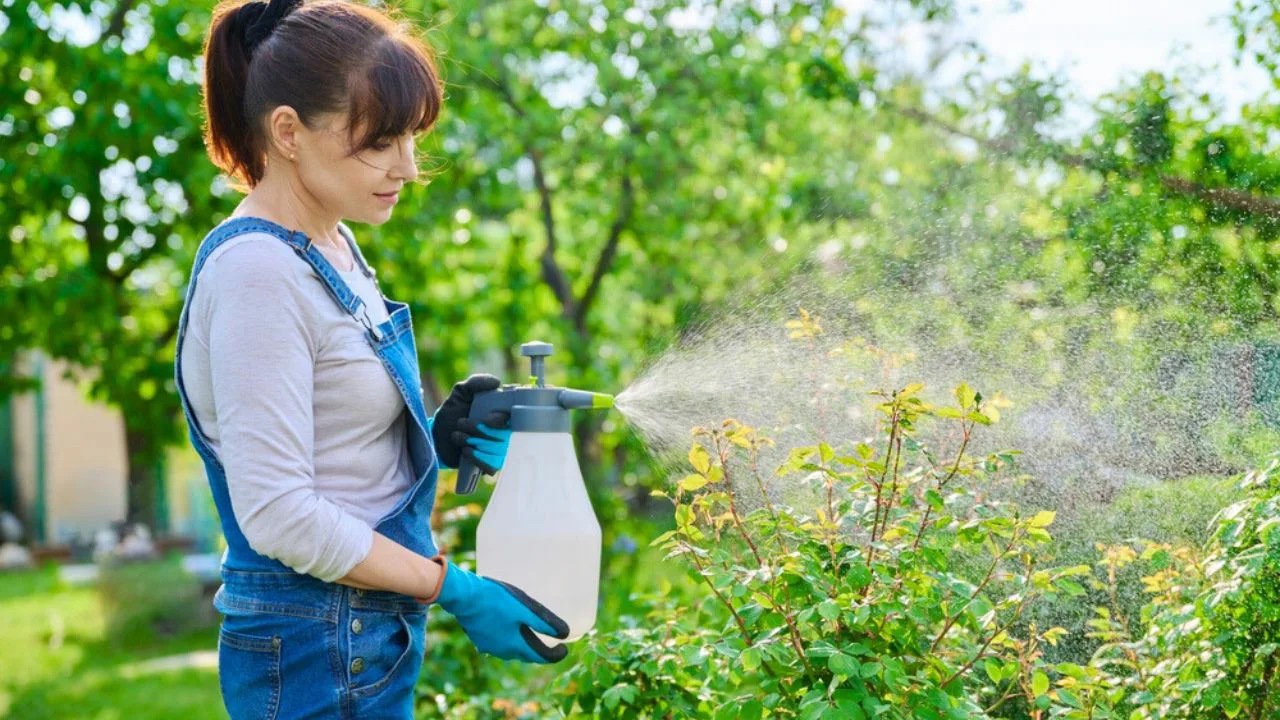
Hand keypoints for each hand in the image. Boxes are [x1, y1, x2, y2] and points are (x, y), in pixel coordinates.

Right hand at [421, 556, 569, 663]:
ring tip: (530, 635)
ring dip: (523, 645)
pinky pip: (498, 643)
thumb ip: (545, 622)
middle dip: (539, 651)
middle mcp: (502, 651)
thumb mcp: (525, 608)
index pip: (540, 656)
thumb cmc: (496, 600)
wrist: (464, 597)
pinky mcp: (478, 638)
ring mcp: (488, 646)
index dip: (555, 655)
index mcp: (515, 645)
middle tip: (550, 643)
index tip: (565, 649)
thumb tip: (564, 634)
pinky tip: (507, 629)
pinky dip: (508, 639)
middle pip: (526, 654)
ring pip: (511, 650)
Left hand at [430, 374, 512, 472]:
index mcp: (502, 413)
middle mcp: (505, 431)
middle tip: (461, 423)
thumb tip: (496, 383)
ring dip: (474, 442)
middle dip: (479, 429)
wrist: (437, 436)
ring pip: (498, 450)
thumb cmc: (452, 413)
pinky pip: (493, 466)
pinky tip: (465, 450)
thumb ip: (476, 382)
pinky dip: (477, 457)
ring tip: (458, 436)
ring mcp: (499, 450)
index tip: (486, 419)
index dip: (500, 420)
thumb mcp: (461, 393)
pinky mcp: (490, 465)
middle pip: (505, 435)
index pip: (514, 417)